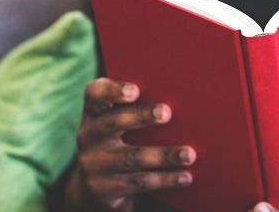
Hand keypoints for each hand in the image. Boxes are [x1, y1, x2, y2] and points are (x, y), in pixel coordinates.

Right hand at [64, 78, 195, 211]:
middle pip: (114, 122)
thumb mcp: (119, 122)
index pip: (94, 94)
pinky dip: (165, 179)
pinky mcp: (104, 188)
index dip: (112, 90)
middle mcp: (89, 136)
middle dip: (141, 116)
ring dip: (164, 155)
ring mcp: (95, 164)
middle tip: (166, 112)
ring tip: (189, 154)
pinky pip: (139, 182)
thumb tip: (183, 94)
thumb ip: (138, 107)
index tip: (135, 91)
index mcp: (94, 113)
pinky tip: (186, 176)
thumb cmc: (120, 139)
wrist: (96, 185)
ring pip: (132, 157)